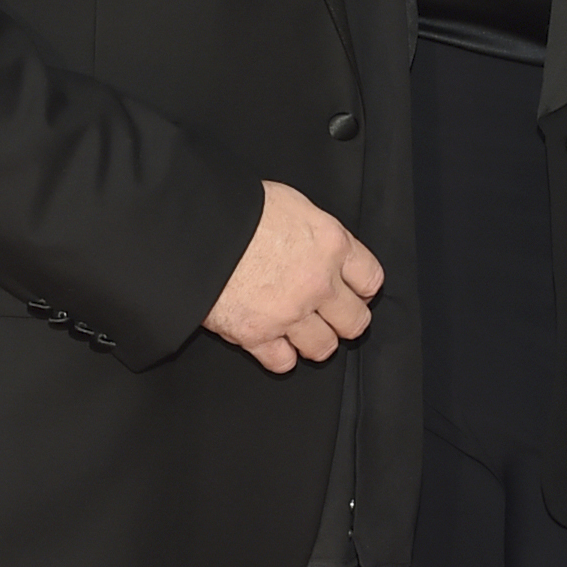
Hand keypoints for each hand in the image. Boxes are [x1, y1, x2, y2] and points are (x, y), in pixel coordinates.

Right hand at [205, 181, 383, 374]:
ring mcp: (289, 314)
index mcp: (330, 245)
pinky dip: (279, 356)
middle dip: (345, 320)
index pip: (371, 279)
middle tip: (331, 315)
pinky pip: (283, 362)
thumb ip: (314, 231)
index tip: (354, 291)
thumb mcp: (291, 203)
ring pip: (323, 348)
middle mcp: (318, 284)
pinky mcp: (257, 335)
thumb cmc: (237, 208)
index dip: (362, 288)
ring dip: (314, 341)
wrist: (195, 230)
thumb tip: (316, 244)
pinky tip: (273, 343)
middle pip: (355, 322)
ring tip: (300, 331)